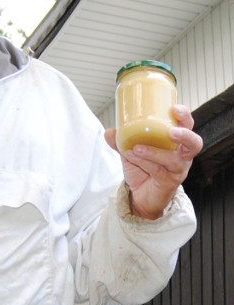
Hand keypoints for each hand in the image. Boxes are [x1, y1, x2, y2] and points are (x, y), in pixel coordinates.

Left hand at [104, 105, 202, 219]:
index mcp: (175, 142)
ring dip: (154, 152)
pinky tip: (131, 156)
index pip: (187, 126)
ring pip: (174, 159)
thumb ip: (120, 142)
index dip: (185, 117)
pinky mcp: (169, 182)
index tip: (175, 108)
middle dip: (185, 135)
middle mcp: (182, 155)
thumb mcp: (130, 152)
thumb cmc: (142, 170)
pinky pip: (158, 171)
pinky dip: (143, 162)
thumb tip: (109, 131)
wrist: (140, 196)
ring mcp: (177, 170)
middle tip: (171, 131)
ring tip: (136, 148)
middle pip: (194, 143)